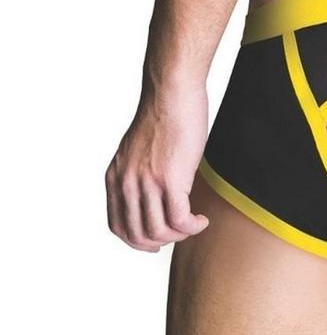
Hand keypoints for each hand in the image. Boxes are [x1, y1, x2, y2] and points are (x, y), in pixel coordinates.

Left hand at [105, 84, 209, 251]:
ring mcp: (147, 183)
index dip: (137, 241)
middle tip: (180, 233)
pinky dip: (193, 226)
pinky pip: (180, 220)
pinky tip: (202, 220)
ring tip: (194, 224)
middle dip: (161, 242)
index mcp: (116, 177)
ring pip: (160, 232)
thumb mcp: (138, 149)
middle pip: (138, 236)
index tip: (156, 241)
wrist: (172, 91)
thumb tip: (153, 193)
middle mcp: (126, 183)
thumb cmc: (164, 113)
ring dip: (180, 235)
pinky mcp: (171, 179)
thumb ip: (138, 172)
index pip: (118, 226)